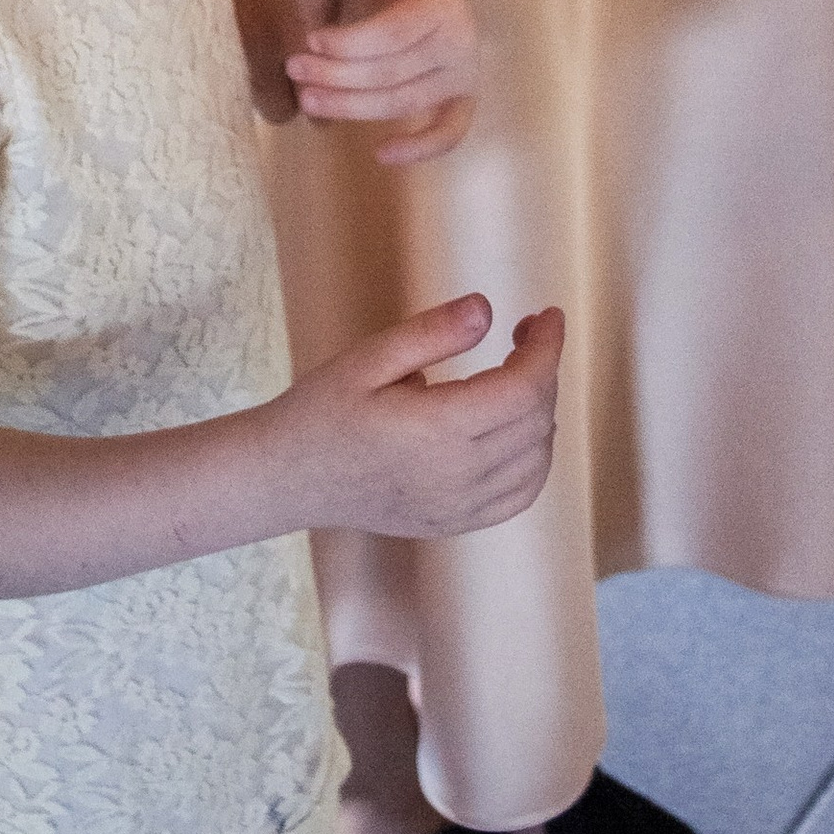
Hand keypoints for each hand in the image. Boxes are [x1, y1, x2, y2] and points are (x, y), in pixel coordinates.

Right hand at [271, 293, 564, 540]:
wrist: (287, 479)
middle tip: (525, 334)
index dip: (547, 348)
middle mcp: (456, 476)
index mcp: (436, 431)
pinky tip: (516, 430)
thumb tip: (487, 310)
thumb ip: (431, 333)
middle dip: (544, 370)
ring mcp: (459, 508)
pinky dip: (535, 459)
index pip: (523, 389)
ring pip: (536, 460)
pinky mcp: (455, 524)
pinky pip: (519, 496)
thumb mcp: (368, 358)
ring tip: (518, 376)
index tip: (547, 315)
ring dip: (542, 413)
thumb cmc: (321, 411)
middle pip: (536, 421)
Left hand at [285, 0, 476, 164]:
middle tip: (294, 70)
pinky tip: (381, 155)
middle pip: (393, 71)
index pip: (394, 31)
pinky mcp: (462, 99)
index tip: (310, 39)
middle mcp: (461, 39)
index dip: (351, 41)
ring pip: (405, 102)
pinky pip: (450, 132)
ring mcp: (464, 74)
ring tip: (307, 101)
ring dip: (354, 107)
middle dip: (338, 74)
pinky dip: (421, 148)